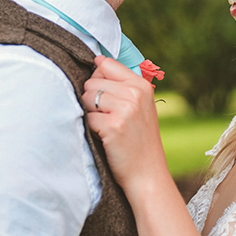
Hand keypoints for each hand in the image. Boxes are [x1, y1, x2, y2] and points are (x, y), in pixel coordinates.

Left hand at [82, 56, 169, 197]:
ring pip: (87, 98)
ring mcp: (125, 110)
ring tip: (106, 127)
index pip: (106, 64)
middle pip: (92, 81)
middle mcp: (135, 94)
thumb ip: (122, 84)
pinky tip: (105, 137)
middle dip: (92, 99)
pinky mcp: (113, 127)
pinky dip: (91, 128)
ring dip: (90, 113)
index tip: (105, 96)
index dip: (97, 79)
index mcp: (142, 85)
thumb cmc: (139, 140)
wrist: (148, 174)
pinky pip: (87, 117)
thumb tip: (96, 61)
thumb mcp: (140, 106)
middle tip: (107, 117)